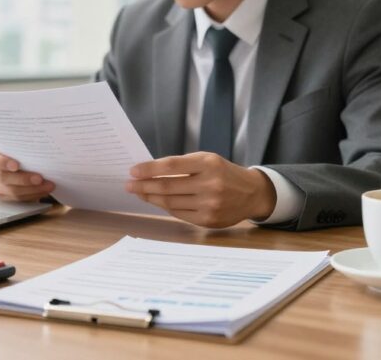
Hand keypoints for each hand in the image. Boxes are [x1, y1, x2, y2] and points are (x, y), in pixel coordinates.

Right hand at [0, 146, 54, 201]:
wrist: (22, 164)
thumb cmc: (21, 153)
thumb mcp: (21, 147)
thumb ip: (25, 147)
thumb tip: (41, 149)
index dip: (2, 162)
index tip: (16, 165)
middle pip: (3, 177)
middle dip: (23, 179)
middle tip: (40, 178)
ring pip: (11, 191)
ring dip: (32, 189)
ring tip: (47, 185)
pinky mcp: (2, 196)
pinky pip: (17, 199)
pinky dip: (32, 195)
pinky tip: (43, 190)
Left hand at [125, 152, 276, 227]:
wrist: (252, 193)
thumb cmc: (224, 173)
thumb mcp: (207, 160)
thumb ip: (182, 165)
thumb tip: (149, 173)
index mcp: (208, 164)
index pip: (171, 166)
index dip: (149, 169)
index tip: (133, 171)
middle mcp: (210, 184)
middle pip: (168, 186)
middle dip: (144, 186)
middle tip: (129, 185)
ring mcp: (210, 204)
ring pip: (171, 203)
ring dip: (151, 198)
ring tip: (140, 193)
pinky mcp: (209, 220)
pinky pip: (179, 214)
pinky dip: (165, 207)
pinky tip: (157, 201)